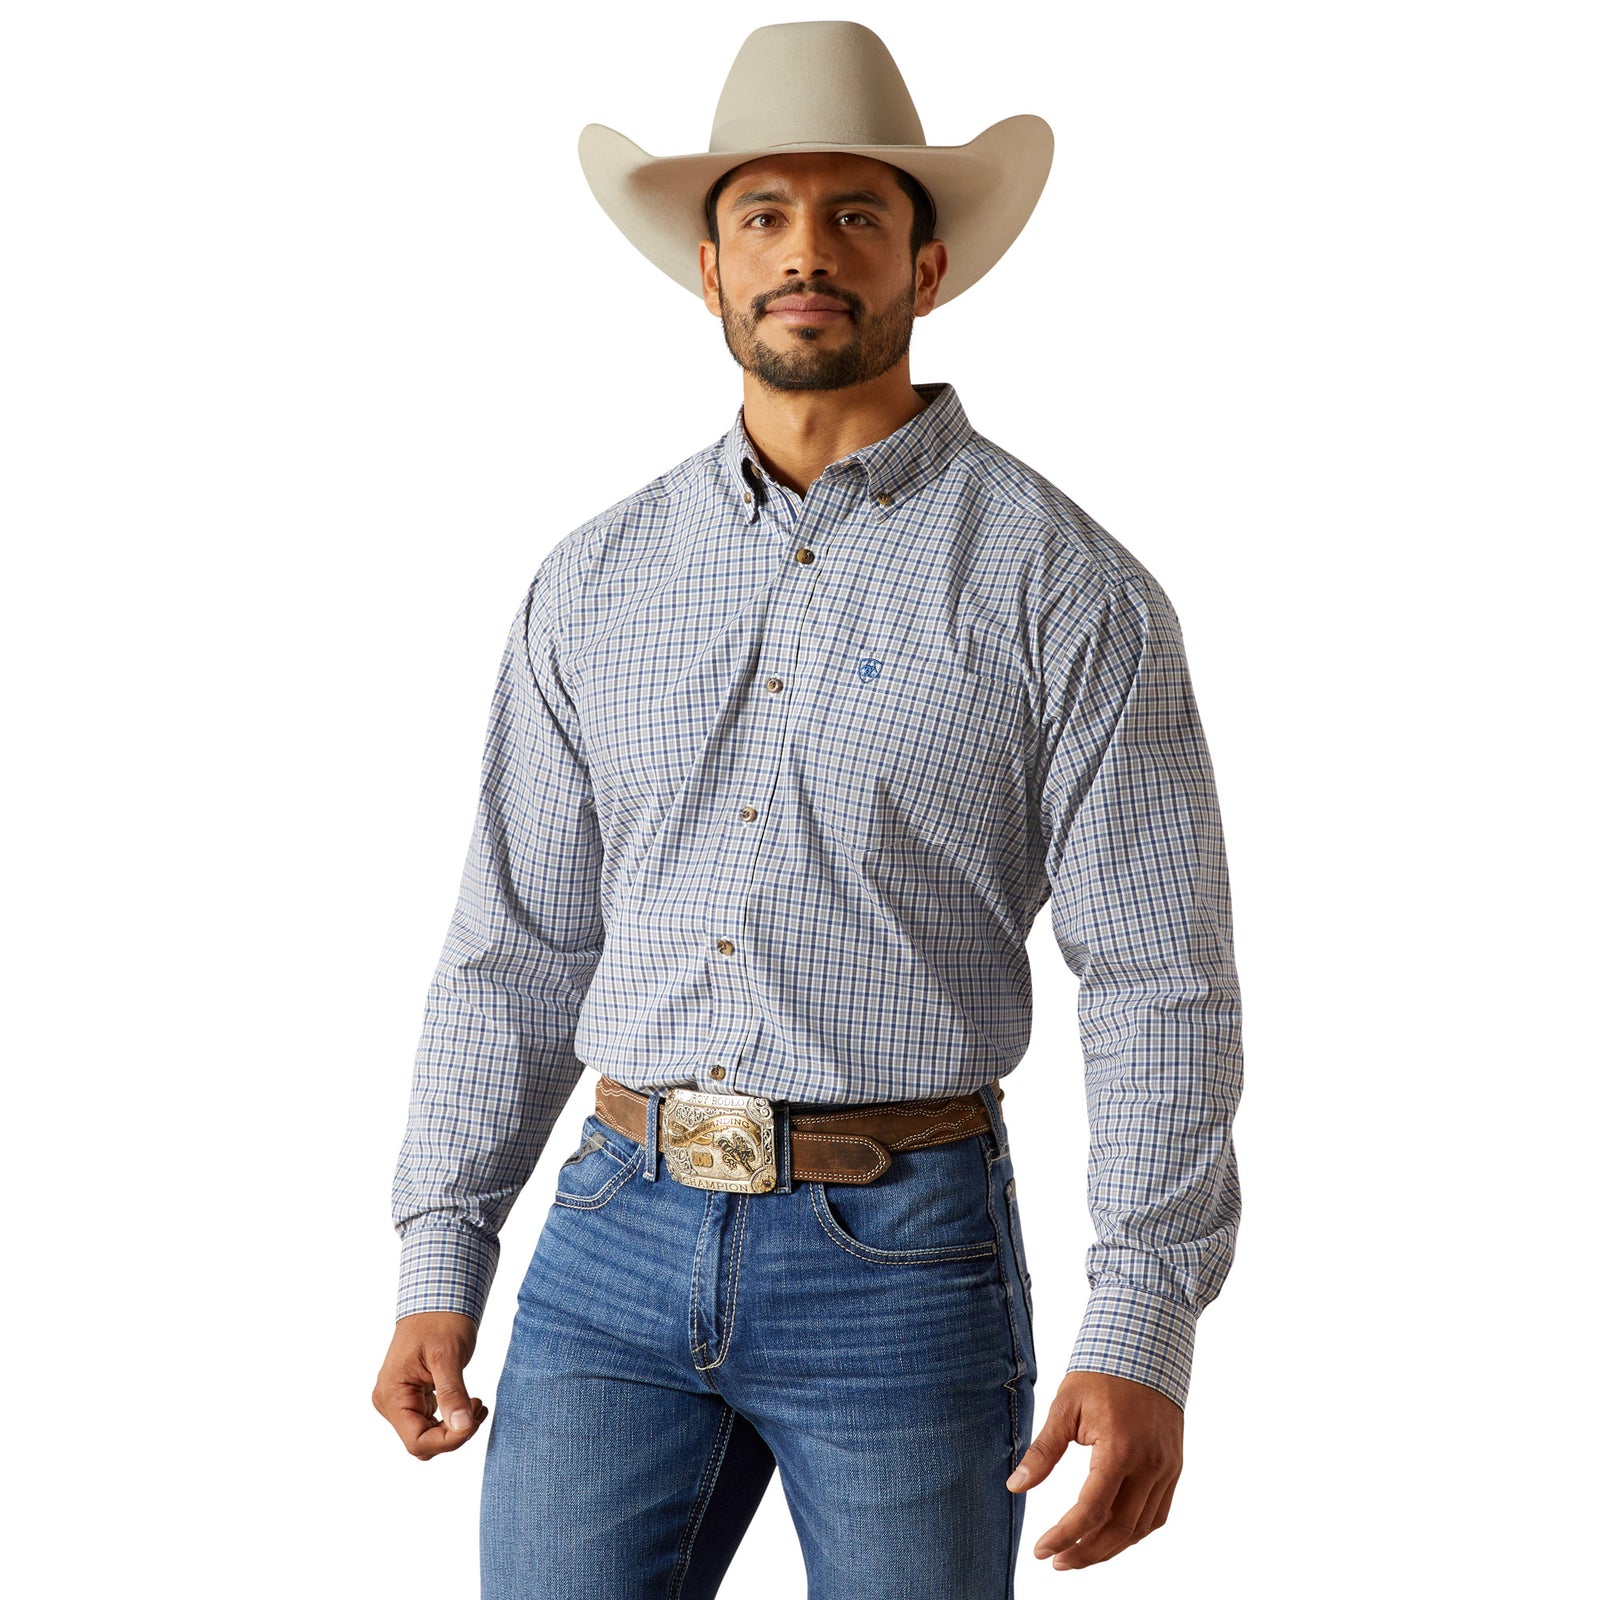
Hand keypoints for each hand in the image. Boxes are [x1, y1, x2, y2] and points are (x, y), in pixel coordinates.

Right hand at [372, 1310, 489, 1458]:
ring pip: (427, 1435)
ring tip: (477, 1404)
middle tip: (478, 1409)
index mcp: (392, 1395)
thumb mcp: (448, 1355)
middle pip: (422, 1442)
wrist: (438, 1298)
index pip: (417, 1441)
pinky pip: (431, 1421)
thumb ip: (453, 1393)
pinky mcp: (413, 1396)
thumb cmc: (439, 1320)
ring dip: (455, 1427)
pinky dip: (452, 1418)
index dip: (448, 1440)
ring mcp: (400, 1400)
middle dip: (454, 1434)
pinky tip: (470, 1403)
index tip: (473, 1420)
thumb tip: (462, 1427)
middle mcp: (390, 1402)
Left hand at [1006, 1370, 1182, 1570]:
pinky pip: (1158, 1513)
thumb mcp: (1065, 1406)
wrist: (1145, 1346)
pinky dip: (1134, 1532)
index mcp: (1119, 1449)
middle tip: (1057, 1561)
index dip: (1064, 1536)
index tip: (1041, 1550)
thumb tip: (1015, 1486)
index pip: (1091, 1510)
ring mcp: (1167, 1467)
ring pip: (1141, 1528)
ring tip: (1079, 1554)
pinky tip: (1111, 1534)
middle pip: (1119, 1530)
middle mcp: (1149, 1464)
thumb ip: (1042, 1451)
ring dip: (1110, 1548)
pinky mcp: (1174, 1466)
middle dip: (1086, 1553)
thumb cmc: (1101, 1372)